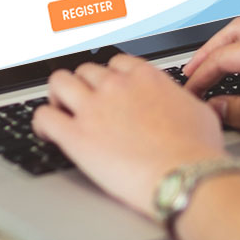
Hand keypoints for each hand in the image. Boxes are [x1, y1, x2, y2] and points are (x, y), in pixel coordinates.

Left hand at [32, 54, 225, 218]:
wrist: (185, 176)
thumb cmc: (197, 150)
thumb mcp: (198, 111)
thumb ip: (181, 100)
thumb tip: (183, 103)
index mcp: (145, 77)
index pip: (116, 63)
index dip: (110, 77)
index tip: (109, 89)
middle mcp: (116, 86)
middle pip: (85, 70)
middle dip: (84, 86)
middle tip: (85, 103)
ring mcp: (93, 108)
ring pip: (59, 83)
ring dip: (58, 95)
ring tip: (61, 111)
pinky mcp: (75, 136)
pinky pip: (43, 117)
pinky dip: (40, 123)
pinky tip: (46, 133)